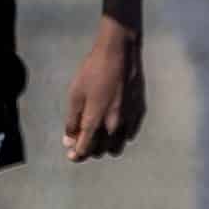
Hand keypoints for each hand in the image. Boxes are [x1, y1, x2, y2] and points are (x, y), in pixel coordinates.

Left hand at [63, 19, 144, 160]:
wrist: (120, 53)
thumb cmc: (93, 71)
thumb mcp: (75, 94)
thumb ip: (72, 121)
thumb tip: (69, 140)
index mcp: (95, 120)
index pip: (85, 149)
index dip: (77, 154)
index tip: (71, 154)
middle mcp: (114, 125)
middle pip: (101, 151)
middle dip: (89, 150)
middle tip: (81, 140)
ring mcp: (128, 119)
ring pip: (117, 146)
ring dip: (105, 146)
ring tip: (97, 136)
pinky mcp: (139, 112)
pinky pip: (129, 134)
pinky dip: (119, 136)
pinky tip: (112, 126)